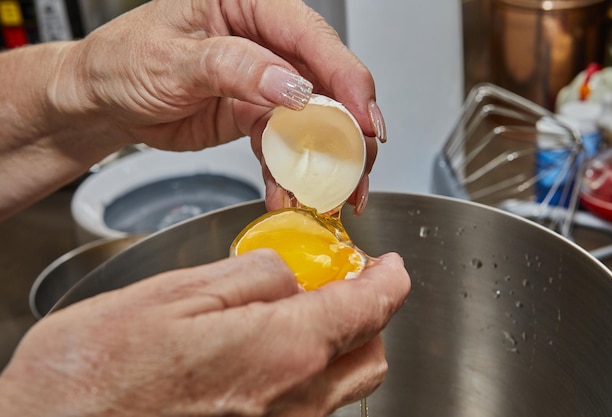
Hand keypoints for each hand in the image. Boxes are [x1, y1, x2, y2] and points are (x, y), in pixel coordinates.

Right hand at [0, 250, 409, 416]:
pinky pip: (307, 411)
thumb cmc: (96, 374)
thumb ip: (249, 277)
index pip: (368, 309)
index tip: (391, 266)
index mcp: (280, 351)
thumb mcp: (175, 294)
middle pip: (368, 357)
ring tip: (305, 315)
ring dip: (341, 347)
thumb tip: (290, 275)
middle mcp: (291, 402)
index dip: (389, 281)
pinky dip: (308, 377)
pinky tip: (270, 355)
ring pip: (341, 389)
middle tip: (343, 285)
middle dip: (369, 315)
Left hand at [52, 0, 384, 212]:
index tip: (363, 119)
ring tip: (334, 192)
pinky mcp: (255, 114)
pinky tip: (287, 193)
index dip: (345, 77)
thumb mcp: (172, 59)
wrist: (104, 101)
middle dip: (349, 129)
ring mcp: (263, 81)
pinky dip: (288, 173)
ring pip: (313, 119)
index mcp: (248, 6)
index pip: (310, 36)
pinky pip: (283, 145)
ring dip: (327, 159)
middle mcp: (264, 41)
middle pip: (326, 82)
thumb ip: (234, 68)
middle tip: (360, 166)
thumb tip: (291, 87)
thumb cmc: (124, 62)